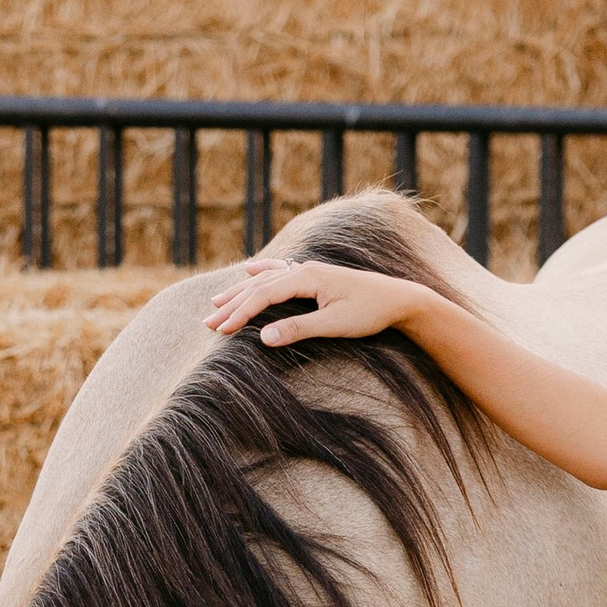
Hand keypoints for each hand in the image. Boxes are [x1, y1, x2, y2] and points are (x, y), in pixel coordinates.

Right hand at [202, 254, 423, 347]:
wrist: (399, 299)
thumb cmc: (370, 312)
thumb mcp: (335, 325)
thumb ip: (299, 329)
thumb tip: (263, 337)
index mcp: (307, 277)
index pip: (264, 294)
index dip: (240, 313)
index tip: (221, 330)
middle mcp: (305, 268)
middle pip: (259, 285)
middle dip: (232, 304)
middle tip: (208, 323)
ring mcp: (310, 270)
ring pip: (267, 279)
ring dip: (241, 292)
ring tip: (217, 302)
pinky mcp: (316, 277)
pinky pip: (281, 271)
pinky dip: (262, 273)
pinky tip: (249, 271)